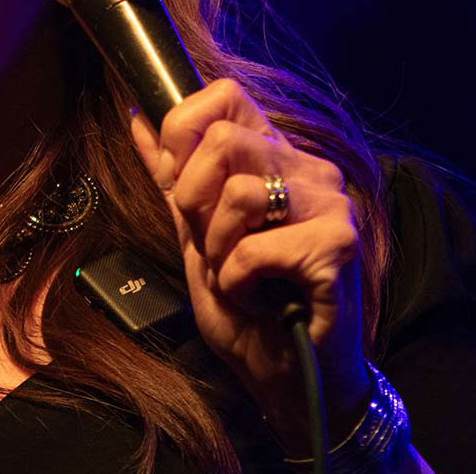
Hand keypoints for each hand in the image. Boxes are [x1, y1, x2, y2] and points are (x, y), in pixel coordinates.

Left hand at [127, 79, 370, 452]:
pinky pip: (254, 246)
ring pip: (240, 192)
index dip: (186, 134)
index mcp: (279, 158)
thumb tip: (136, 115)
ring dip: (218, 249)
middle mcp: (311, 170)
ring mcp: (331, 203)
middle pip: (223, 140)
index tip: (184, 190)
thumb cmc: (252, 312)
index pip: (225, 96)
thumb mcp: (196, 237)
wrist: (293, 378)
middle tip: (214, 247)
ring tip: (240, 277)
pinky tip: (261, 297)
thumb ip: (172, 177)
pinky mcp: (338, 243)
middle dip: (195, 202)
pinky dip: (239, 281)